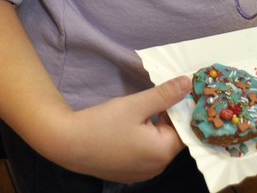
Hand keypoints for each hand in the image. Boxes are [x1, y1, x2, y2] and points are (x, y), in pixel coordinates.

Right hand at [61, 76, 190, 183]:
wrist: (68, 143)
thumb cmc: (103, 123)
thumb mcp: (136, 104)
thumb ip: (164, 94)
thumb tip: (188, 83)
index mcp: (162, 153)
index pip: (184, 129)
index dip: (183, 109)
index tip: (179, 90)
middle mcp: (156, 168)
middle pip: (172, 137)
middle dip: (169, 115)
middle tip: (160, 92)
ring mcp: (141, 173)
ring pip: (158, 144)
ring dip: (156, 124)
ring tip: (146, 104)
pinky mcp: (128, 172)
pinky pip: (145, 152)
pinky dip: (144, 136)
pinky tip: (133, 122)